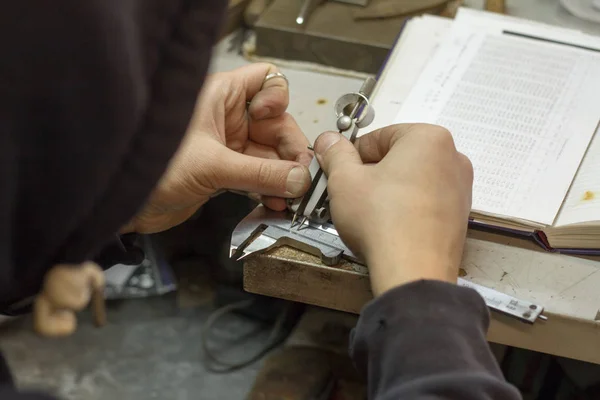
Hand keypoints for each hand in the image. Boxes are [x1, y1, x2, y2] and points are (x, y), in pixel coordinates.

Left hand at [123, 63, 311, 232]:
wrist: (125, 206)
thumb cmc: (149, 168)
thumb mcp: (212, 166)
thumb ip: (261, 173)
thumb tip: (298, 179)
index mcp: (221, 97)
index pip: (266, 81)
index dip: (278, 99)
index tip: (276, 122)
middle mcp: (227, 118)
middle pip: (277, 125)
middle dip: (290, 150)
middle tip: (299, 174)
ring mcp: (227, 146)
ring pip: (270, 154)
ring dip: (283, 175)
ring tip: (291, 194)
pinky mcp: (225, 172)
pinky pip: (259, 176)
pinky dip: (270, 188)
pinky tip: (276, 202)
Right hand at [313, 124, 472, 295]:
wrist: (413, 270)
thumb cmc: (380, 218)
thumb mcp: (345, 180)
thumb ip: (335, 153)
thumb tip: (328, 140)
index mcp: (429, 137)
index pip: (379, 137)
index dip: (353, 156)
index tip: (339, 172)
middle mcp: (453, 157)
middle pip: (399, 158)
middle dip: (373, 173)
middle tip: (352, 194)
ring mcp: (461, 189)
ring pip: (413, 181)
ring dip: (389, 191)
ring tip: (370, 213)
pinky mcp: (460, 217)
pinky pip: (426, 203)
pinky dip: (406, 209)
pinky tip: (389, 227)